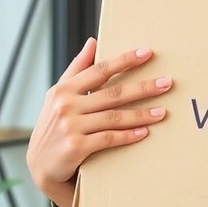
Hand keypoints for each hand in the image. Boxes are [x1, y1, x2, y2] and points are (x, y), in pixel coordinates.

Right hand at [26, 37, 171, 206]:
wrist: (40, 164)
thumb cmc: (54, 124)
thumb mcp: (59, 94)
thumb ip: (77, 68)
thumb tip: (93, 41)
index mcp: (64, 89)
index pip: (100, 70)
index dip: (125, 60)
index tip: (147, 53)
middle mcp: (66, 105)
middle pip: (113, 93)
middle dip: (143, 87)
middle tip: (167, 83)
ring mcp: (71, 126)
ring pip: (114, 117)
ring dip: (142, 114)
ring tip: (163, 112)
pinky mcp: (76, 147)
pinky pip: (109, 138)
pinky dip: (128, 135)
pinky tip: (144, 132)